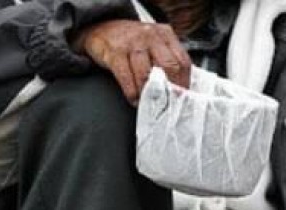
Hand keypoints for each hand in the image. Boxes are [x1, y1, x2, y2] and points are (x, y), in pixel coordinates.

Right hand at [75, 20, 191, 105]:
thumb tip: (180, 89)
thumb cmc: (132, 42)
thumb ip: (168, 60)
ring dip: (149, 94)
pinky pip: (127, 78)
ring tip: (149, 104)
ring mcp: (133, 43)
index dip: (184, 84)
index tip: (182, 100)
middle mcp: (151, 37)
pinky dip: (132, 93)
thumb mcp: (155, 44)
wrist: (101, 28)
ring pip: (147, 75)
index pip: (182, 62)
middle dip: (170, 90)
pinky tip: (134, 99)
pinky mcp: (115, 52)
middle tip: (169, 105)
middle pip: (169, 66)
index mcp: (165, 35)